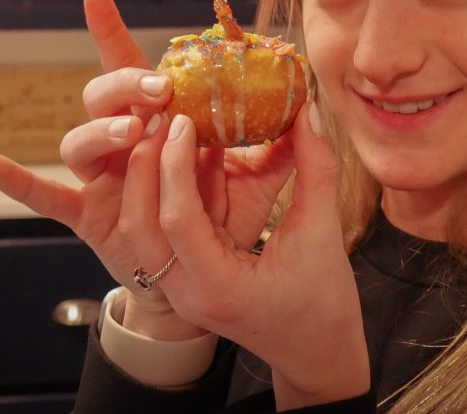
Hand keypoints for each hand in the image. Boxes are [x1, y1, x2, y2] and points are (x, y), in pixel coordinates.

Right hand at [0, 0, 295, 337]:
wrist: (203, 277)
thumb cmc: (221, 216)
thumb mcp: (255, 178)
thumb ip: (277, 145)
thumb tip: (305, 108)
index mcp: (155, 121)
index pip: (133, 69)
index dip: (111, 33)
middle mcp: (120, 141)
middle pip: (101, 95)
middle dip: (124, 86)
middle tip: (159, 89)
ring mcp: (100, 177)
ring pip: (80, 141)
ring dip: (103, 130)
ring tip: (134, 132)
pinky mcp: (89, 214)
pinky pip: (48, 197)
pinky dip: (19, 183)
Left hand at [148, 104, 370, 408]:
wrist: (318, 353)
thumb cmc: (325, 305)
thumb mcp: (324, 235)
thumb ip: (315, 171)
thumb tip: (307, 112)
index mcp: (217, 288)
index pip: (178, 219)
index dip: (176, 165)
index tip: (183, 121)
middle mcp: (187, 293)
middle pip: (141, 224)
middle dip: (146, 167)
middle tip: (161, 119)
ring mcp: (180, 289)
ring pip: (142, 228)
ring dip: (150, 178)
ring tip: (168, 132)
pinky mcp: (184, 278)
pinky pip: (161, 230)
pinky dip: (167, 193)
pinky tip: (186, 158)